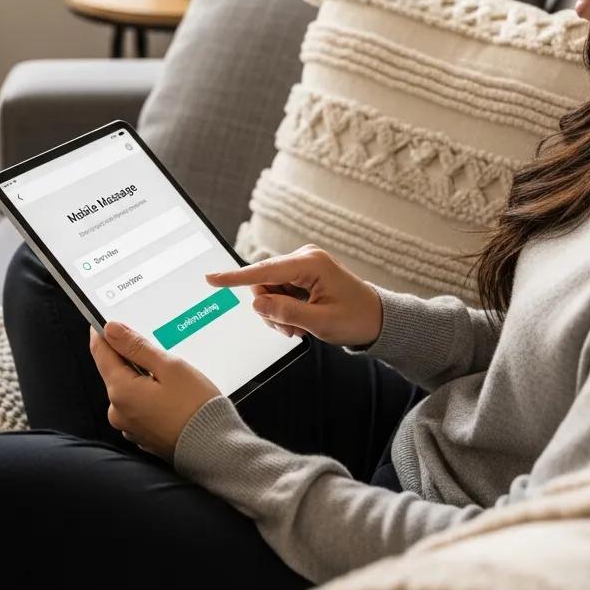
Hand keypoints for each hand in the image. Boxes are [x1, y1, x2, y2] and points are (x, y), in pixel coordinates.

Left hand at [89, 320, 219, 460]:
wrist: (214, 448)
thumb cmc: (195, 406)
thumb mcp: (169, 366)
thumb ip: (137, 347)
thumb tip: (111, 329)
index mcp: (120, 391)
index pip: (101, 353)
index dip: (103, 333)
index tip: (109, 319)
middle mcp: (118, 411)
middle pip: (115, 371)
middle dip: (131, 356)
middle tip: (156, 346)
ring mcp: (129, 426)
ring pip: (129, 389)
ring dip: (142, 377)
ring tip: (171, 374)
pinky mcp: (142, 434)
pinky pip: (139, 405)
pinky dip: (150, 395)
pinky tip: (171, 393)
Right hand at [206, 244, 382, 347]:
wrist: (378, 319)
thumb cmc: (356, 319)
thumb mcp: (320, 323)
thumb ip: (285, 313)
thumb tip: (256, 302)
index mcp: (310, 264)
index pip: (264, 271)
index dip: (235, 277)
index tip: (211, 278)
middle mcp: (304, 258)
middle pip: (264, 282)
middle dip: (269, 309)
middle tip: (289, 331)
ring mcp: (304, 265)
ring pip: (269, 289)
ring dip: (277, 312)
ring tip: (298, 328)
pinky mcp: (303, 274)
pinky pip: (279, 291)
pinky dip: (283, 310)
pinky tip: (300, 321)